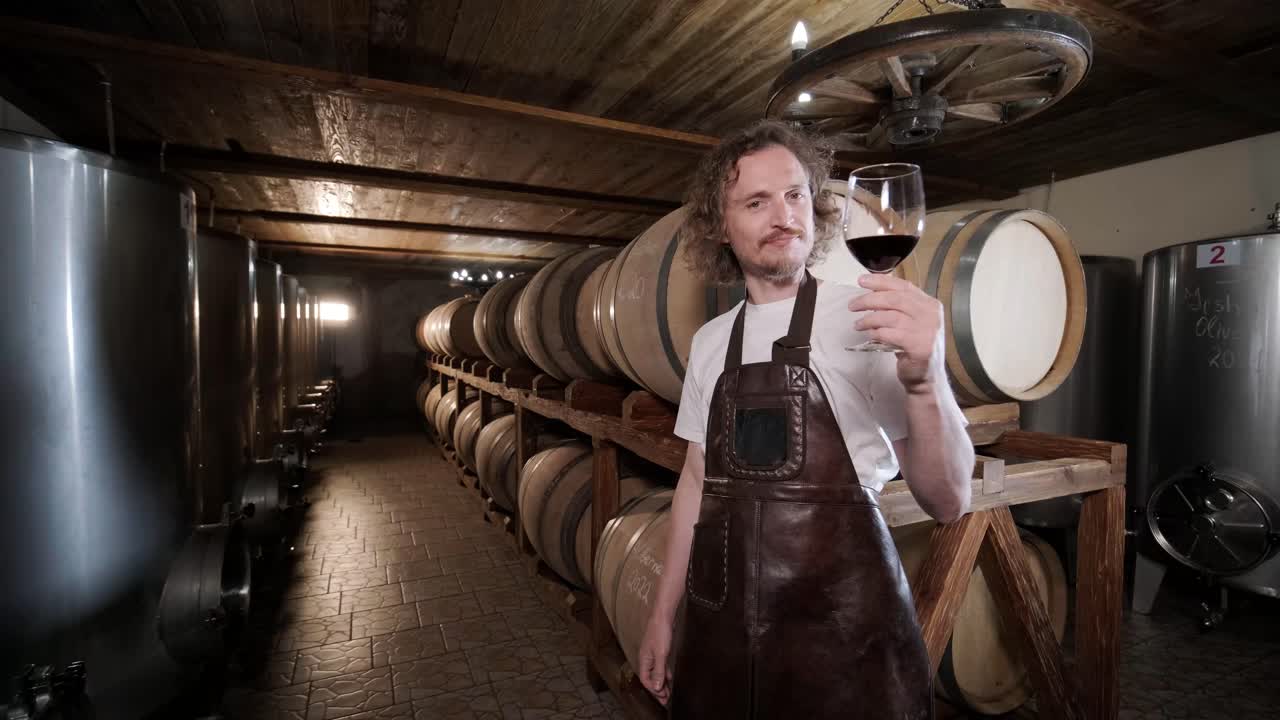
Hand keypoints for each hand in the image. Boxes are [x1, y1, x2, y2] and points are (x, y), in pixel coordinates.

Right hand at [637, 614, 673, 704]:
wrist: (663, 616)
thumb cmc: (659, 631)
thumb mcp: (661, 654)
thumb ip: (659, 671)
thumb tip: (657, 687)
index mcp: (644, 660)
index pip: (646, 680)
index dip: (654, 690)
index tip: (662, 697)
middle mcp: (646, 658)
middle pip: (650, 678)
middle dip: (658, 690)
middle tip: (665, 699)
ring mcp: (652, 654)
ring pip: (656, 673)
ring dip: (662, 683)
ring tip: (667, 692)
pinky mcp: (659, 650)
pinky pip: (660, 666)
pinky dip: (664, 673)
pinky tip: (669, 677)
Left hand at [849, 273, 944, 391]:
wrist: (925, 377)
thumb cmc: (913, 348)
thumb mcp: (910, 323)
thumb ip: (898, 308)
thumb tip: (871, 294)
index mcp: (929, 304)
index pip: (903, 286)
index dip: (881, 281)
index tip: (861, 280)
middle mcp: (931, 314)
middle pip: (895, 299)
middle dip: (869, 299)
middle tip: (852, 305)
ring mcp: (927, 330)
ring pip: (891, 316)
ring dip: (869, 319)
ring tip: (857, 324)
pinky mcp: (919, 346)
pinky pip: (891, 334)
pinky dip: (877, 333)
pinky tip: (870, 335)